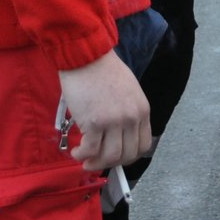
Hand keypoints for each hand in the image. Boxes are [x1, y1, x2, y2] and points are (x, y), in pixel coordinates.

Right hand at [59, 52, 151, 170]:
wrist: (86, 56)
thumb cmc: (104, 70)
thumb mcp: (129, 91)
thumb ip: (129, 112)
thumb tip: (120, 134)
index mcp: (142, 110)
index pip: (143, 145)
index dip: (129, 156)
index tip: (116, 156)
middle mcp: (131, 118)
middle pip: (127, 155)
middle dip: (111, 163)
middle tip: (97, 162)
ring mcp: (113, 122)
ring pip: (110, 157)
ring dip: (95, 163)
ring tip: (84, 159)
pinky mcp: (94, 123)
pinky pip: (90, 150)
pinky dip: (82, 155)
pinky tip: (76, 151)